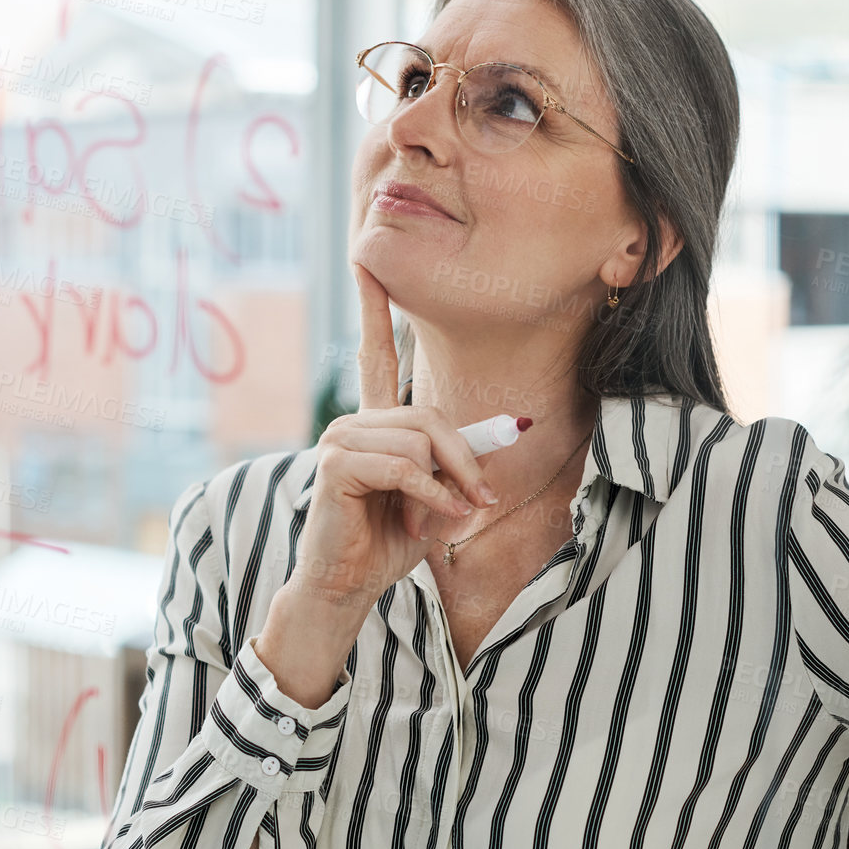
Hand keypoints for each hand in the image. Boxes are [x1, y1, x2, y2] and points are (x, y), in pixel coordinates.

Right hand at [287, 263, 499, 610]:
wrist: (348, 585)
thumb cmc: (388, 544)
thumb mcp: (439, 498)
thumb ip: (462, 461)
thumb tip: (511, 428)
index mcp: (374, 425)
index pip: (373, 354)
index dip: (372, 308)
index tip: (364, 262)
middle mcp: (353, 423)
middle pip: (430, 415)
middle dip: (466, 458)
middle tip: (481, 499)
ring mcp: (341, 439)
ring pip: (421, 440)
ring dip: (449, 484)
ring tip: (446, 517)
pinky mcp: (337, 463)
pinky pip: (405, 466)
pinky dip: (429, 497)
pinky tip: (424, 523)